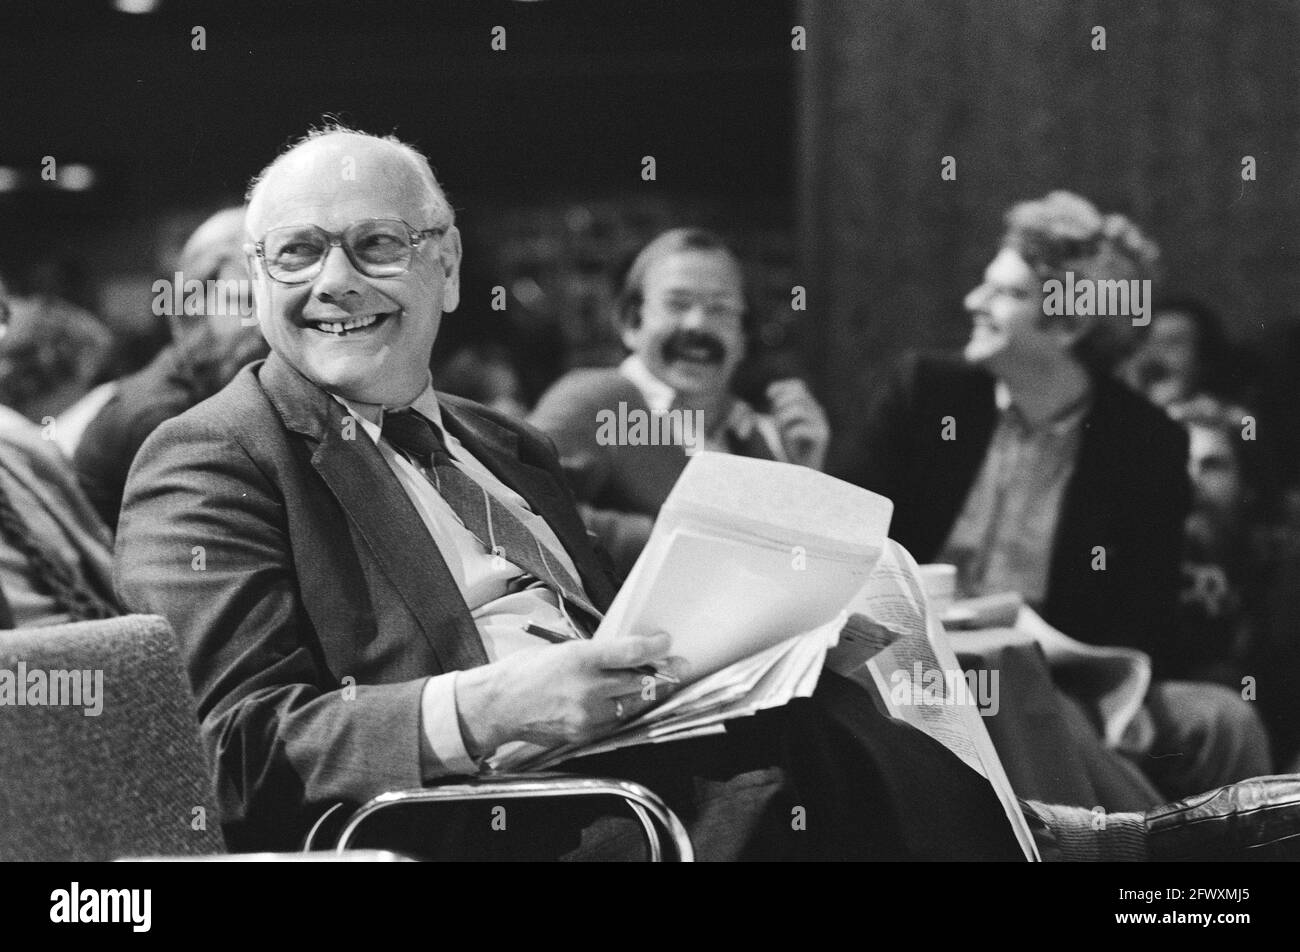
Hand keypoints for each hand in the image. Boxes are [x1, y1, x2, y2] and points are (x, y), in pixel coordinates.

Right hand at [455, 632, 672, 754]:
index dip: (655, 647)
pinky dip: (625, 710)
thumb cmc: (525, 672)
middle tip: (679, 666)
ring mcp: (586, 714)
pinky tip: (631, 702)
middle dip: (663, 673)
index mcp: (580, 658)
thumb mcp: (563, 650)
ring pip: (632, 705)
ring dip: (648, 694)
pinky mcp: (584, 732)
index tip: (667, 642)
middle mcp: (587, 687)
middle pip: (639, 682)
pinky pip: (615, 721)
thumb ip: (596, 654)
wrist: (498, 706)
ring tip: (659, 683)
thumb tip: (628, 654)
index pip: (629, 652)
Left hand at [766, 378, 829, 470]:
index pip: (798, 385)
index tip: (767, 396)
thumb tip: (770, 392)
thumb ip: (778, 407)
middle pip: (798, 394)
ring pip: (798, 408)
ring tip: (781, 432)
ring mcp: (822, 423)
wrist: (805, 470)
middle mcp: (818, 411)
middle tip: (775, 420)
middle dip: (780, 404)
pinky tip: (789, 440)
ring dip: (783, 419)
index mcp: (810, 405)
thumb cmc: (791, 446)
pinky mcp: (822, 436)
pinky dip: (789, 433)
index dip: (781, 387)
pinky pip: (800, 428)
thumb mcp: (782, 423)